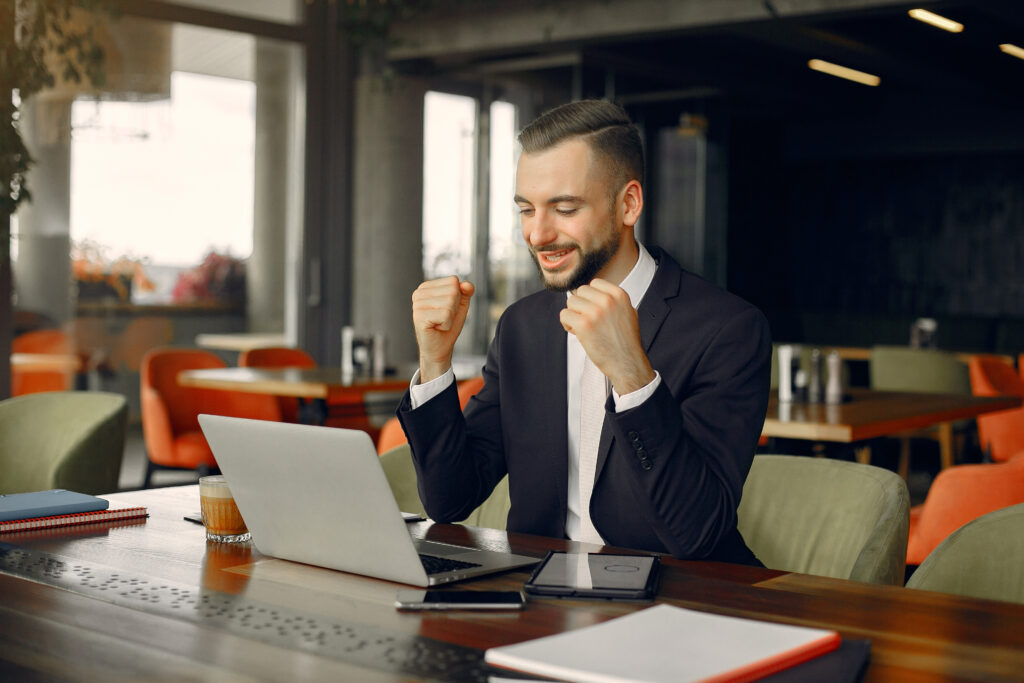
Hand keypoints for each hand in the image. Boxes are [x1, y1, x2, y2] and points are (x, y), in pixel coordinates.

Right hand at [412, 276, 474, 381]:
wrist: (439, 349)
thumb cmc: (448, 327)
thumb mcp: (460, 306)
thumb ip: (465, 292)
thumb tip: (467, 284)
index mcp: (427, 287)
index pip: (453, 281)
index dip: (458, 298)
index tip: (448, 310)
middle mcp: (419, 293)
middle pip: (453, 291)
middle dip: (454, 308)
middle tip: (444, 319)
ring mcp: (417, 304)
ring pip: (450, 302)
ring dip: (450, 317)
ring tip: (440, 323)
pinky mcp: (419, 316)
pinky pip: (446, 314)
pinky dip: (447, 324)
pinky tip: (437, 328)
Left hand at [560, 278, 654, 394]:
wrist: (627, 363)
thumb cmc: (626, 341)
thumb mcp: (628, 313)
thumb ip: (613, 300)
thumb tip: (594, 290)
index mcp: (619, 295)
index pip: (594, 283)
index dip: (590, 297)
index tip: (594, 310)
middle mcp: (607, 300)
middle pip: (580, 292)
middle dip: (581, 306)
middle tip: (587, 321)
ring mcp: (595, 312)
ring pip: (571, 302)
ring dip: (573, 315)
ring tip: (583, 328)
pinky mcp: (583, 325)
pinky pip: (564, 315)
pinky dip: (567, 324)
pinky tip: (577, 333)